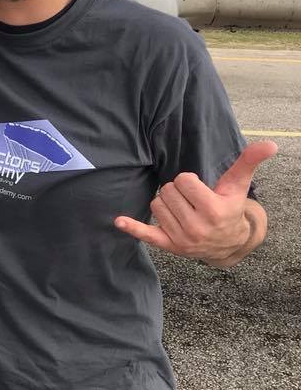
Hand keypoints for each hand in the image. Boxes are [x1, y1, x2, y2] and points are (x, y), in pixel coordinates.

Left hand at [114, 140, 276, 266]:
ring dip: (167, 203)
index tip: (200, 190)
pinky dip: (133, 228)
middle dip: (177, 192)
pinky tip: (119, 221)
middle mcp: (197, 227)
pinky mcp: (168, 245)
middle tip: (192, 201)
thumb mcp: (238, 186)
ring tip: (184, 210)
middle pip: (167, 191)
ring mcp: (182, 238)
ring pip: (156, 203)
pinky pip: (146, 234)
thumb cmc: (230, 207)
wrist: (228, 243)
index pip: (182, 180)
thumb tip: (269, 144)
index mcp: (214, 210)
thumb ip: (249, 162)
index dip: (189, 181)